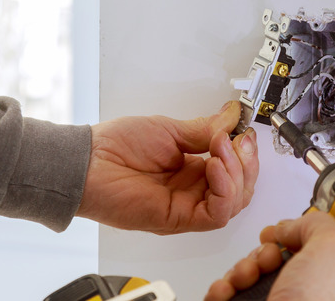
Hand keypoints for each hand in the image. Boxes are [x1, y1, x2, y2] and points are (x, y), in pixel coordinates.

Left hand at [76, 101, 257, 233]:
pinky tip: (215, 167)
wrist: (87, 163)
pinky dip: (224, 190)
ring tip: (221, 148)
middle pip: (241, 189)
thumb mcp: (169, 129)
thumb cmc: (115, 147)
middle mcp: (193, 190)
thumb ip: (204, 129)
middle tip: (237, 140)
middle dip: (247, 163)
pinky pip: (216, 214)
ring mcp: (187, 206)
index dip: (245, 153)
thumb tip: (231, 116)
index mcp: (192, 170)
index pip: (235, 170)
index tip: (243, 131)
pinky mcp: (178, 219)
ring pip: (234, 203)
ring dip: (237, 173)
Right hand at [205, 212, 334, 300]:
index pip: (310, 251)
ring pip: (249, 279)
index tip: (282, 235)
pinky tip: (226, 291)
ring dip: (239, 269)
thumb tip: (289, 227)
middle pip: (274, 260)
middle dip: (261, 253)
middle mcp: (307, 297)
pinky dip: (222, 290)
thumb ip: (316, 225)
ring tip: (244, 277)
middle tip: (266, 259)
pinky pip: (228, 298)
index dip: (292, 237)